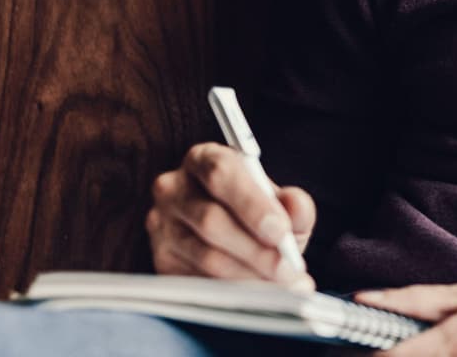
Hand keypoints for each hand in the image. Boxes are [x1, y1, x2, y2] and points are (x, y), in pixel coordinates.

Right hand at [145, 142, 316, 289]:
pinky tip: (258, 296)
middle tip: (287, 269)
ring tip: (282, 286)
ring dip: (248, 276)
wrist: (232, 235)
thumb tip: (295, 207)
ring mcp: (161, 226)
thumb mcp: (280, 202)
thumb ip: (294, 203)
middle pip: (211, 220)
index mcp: (204, 159)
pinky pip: (197, 281)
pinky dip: (232, 292)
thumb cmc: (255, 212)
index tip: (280, 231)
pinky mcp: (161, 260)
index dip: (251, 204)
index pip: (221, 173)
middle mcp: (173, 188)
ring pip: (205, 256)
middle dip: (255, 249)